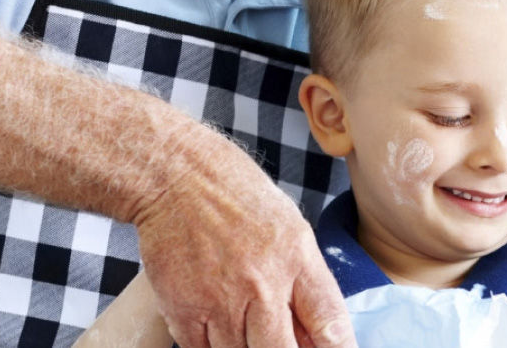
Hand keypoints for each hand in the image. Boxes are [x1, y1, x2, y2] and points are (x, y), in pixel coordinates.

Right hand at [132, 143, 354, 347]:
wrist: (177, 176)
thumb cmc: (238, 197)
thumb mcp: (290, 229)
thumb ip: (305, 283)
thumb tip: (314, 338)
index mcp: (297, 258)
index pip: (330, 324)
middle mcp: (263, 284)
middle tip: (280, 341)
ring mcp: (222, 301)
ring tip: (246, 324)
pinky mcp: (184, 310)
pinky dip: (213, 347)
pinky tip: (218, 326)